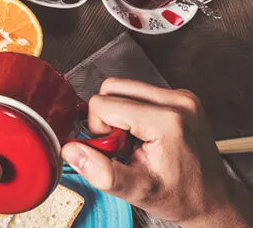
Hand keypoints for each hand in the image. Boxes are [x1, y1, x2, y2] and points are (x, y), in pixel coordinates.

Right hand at [62, 79, 252, 227]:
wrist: (213, 200)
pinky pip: (138, 91)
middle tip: (123, 145)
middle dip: (107, 117)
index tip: (117, 151)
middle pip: (111, 88)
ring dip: (119, 113)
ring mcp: (182, 97)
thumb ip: (102, 172)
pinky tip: (144, 135)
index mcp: (167, 121)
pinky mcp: (182, 97)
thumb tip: (72, 151)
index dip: (99, 130)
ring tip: (135, 141)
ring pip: (123, 87)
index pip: (103, 104)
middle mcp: (178, 102)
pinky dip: (132, 111)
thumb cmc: (182, 196)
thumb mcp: (138, 191)